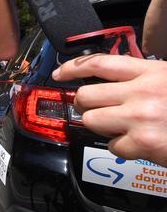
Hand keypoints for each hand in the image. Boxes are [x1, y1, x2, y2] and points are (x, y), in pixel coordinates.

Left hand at [52, 54, 166, 165]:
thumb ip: (142, 79)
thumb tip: (109, 83)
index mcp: (151, 72)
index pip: (99, 63)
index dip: (72, 68)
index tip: (60, 74)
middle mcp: (142, 91)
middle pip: (87, 95)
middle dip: (86, 105)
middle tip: (97, 111)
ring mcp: (141, 117)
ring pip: (92, 120)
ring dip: (102, 126)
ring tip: (122, 128)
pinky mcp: (144, 143)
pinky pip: (113, 146)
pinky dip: (123, 149)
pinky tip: (140, 144)